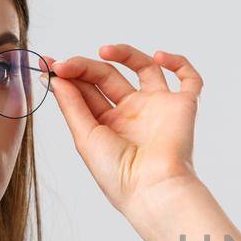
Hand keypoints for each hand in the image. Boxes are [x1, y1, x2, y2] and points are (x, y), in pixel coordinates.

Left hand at [46, 43, 205, 213]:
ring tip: (105, 51)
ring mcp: (158, 107)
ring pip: (145, 68)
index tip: (52, 66)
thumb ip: (72, 105)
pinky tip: (159, 57)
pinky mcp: (183, 107)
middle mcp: (133, 113)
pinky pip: (188, 80)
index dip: (71, 75)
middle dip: (86, 66)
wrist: (152, 189)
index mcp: (109, 124)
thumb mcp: (85, 137)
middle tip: (67, 65)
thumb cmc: (118, 175)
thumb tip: (57, 78)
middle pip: (109, 76)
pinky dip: (178, 62)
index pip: (88, 90)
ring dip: (124, 54)